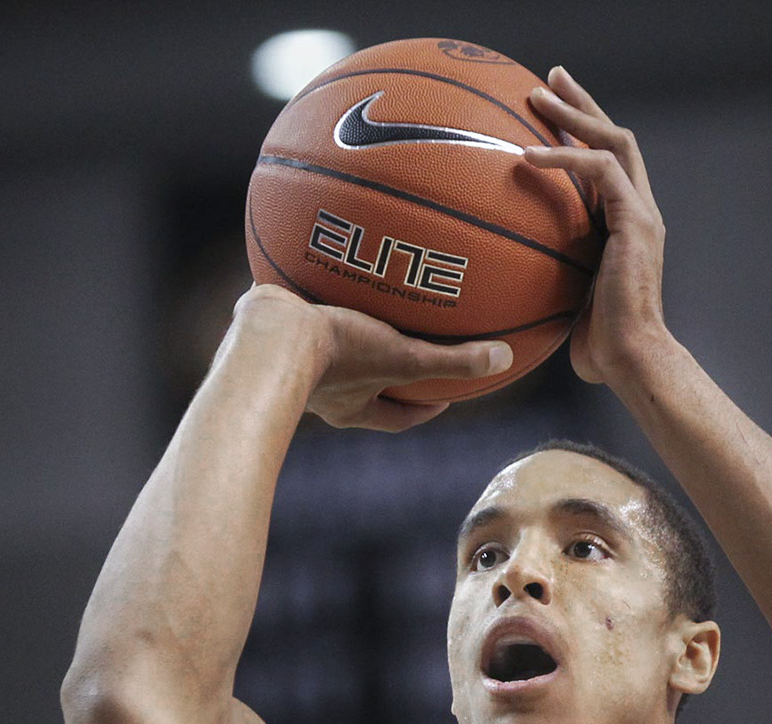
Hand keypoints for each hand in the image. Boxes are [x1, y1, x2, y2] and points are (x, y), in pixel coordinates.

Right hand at [227, 285, 510, 431]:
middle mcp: (321, 390)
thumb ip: (452, 362)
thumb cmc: (335, 355)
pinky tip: (325, 258)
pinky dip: (315, 290)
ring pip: (330, 348)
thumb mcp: (404, 357)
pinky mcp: (273, 328)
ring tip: (369, 303)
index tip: (444, 396)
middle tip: (411, 351)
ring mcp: (293, 361)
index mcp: (350, 406)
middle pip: (363, 384)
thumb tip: (504, 358)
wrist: (267, 336)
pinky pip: (301, 309)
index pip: (396, 418)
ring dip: (350, 330)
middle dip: (386, 370)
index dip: (423, 409)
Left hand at [523, 68, 669, 385]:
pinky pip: (601, 171)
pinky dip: (565, 156)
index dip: (581, 132)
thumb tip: (506, 283)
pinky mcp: (638, 222)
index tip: (551, 110)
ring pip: (615, 141)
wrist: (634, 359)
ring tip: (536, 95)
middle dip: (582, 104)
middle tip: (549, 77)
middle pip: (616, 138)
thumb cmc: (601, 347)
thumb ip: (549, 279)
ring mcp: (643, 214)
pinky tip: (528, 155)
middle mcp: (640, 212)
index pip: (608, 164)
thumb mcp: (567, 301)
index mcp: (627, 226)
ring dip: (575, 113)